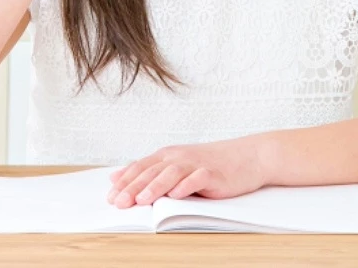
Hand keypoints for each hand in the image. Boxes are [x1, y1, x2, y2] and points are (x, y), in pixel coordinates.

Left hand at [106, 140, 268, 208]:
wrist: (247, 156)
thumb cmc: (209, 164)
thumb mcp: (175, 165)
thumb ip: (147, 171)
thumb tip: (115, 177)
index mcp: (167, 156)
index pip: (140, 168)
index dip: (124, 182)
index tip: (110, 197)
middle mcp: (178, 157)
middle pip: (151, 172)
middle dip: (133, 187)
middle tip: (119, 202)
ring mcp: (195, 164)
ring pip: (170, 174)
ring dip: (155, 187)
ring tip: (141, 200)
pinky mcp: (212, 173)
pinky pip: (197, 178)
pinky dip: (186, 186)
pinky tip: (176, 195)